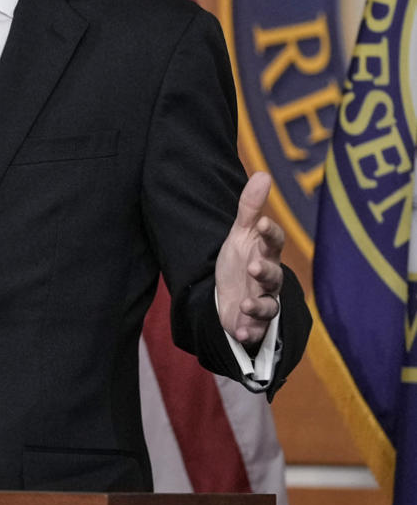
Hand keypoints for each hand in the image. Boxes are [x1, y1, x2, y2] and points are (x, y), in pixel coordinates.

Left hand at [215, 171, 283, 348]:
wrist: (230, 296)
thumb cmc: (240, 261)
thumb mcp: (240, 234)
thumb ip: (250, 207)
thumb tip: (263, 173)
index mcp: (265, 254)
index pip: (273, 242)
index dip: (270, 233)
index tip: (262, 224)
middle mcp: (269, 279)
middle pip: (274, 275)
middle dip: (265, 271)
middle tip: (253, 267)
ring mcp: (263, 302)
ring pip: (269, 305)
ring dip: (258, 305)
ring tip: (245, 303)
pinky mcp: (254, 324)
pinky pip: (255, 329)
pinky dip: (249, 330)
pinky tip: (240, 330)